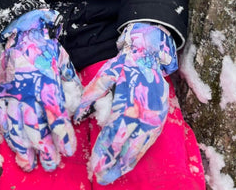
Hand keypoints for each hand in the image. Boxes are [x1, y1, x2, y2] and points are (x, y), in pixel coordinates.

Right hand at [0, 9, 81, 171]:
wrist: (23, 32)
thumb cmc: (46, 50)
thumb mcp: (65, 63)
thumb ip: (71, 87)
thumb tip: (77, 110)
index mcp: (47, 82)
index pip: (56, 115)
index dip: (62, 136)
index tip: (69, 150)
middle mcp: (28, 90)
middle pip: (36, 126)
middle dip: (45, 148)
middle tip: (52, 164)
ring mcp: (12, 93)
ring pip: (18, 126)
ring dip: (25, 148)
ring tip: (31, 164)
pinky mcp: (0, 93)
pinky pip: (3, 119)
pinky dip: (9, 136)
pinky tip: (16, 148)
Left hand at [74, 23, 176, 184]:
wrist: (151, 57)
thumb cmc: (124, 65)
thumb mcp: (104, 75)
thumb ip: (89, 96)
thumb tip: (76, 116)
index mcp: (127, 104)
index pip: (113, 136)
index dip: (103, 153)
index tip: (93, 167)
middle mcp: (142, 116)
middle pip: (125, 148)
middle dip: (112, 165)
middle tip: (100, 178)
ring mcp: (153, 121)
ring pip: (138, 151)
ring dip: (124, 166)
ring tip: (111, 177)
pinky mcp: (159, 123)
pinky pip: (146, 145)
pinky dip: (135, 157)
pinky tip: (126, 164)